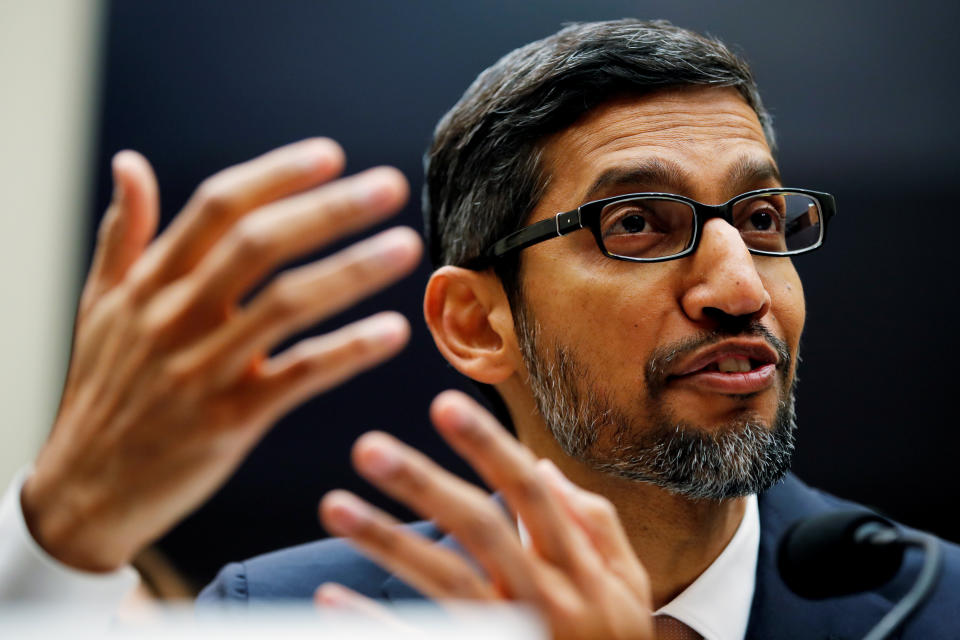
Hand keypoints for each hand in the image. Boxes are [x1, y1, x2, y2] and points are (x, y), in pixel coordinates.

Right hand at [21, 139, 421, 571]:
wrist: (84, 490)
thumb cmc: (101, 392)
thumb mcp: (97, 307)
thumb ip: (121, 236)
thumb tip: (130, 163)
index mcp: (149, 283)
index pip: (217, 207)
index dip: (277, 175)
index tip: (331, 154)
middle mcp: (175, 317)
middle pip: (259, 244)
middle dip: (329, 210)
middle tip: (390, 186)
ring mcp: (202, 369)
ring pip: (286, 305)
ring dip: (352, 271)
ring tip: (407, 247)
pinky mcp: (229, 420)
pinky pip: (298, 376)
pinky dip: (348, 350)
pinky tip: (393, 331)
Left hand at [320, 390, 653, 639]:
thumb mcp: (628, 587)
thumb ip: (596, 526)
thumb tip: (545, 467)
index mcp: (581, 570)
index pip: (531, 494)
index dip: (489, 447)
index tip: (444, 404)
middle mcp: (547, 601)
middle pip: (480, 531)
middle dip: (424, 485)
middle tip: (368, 447)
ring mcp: (513, 639)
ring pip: (445, 584)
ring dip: (387, 543)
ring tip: (334, 506)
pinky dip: (376, 626)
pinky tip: (331, 597)